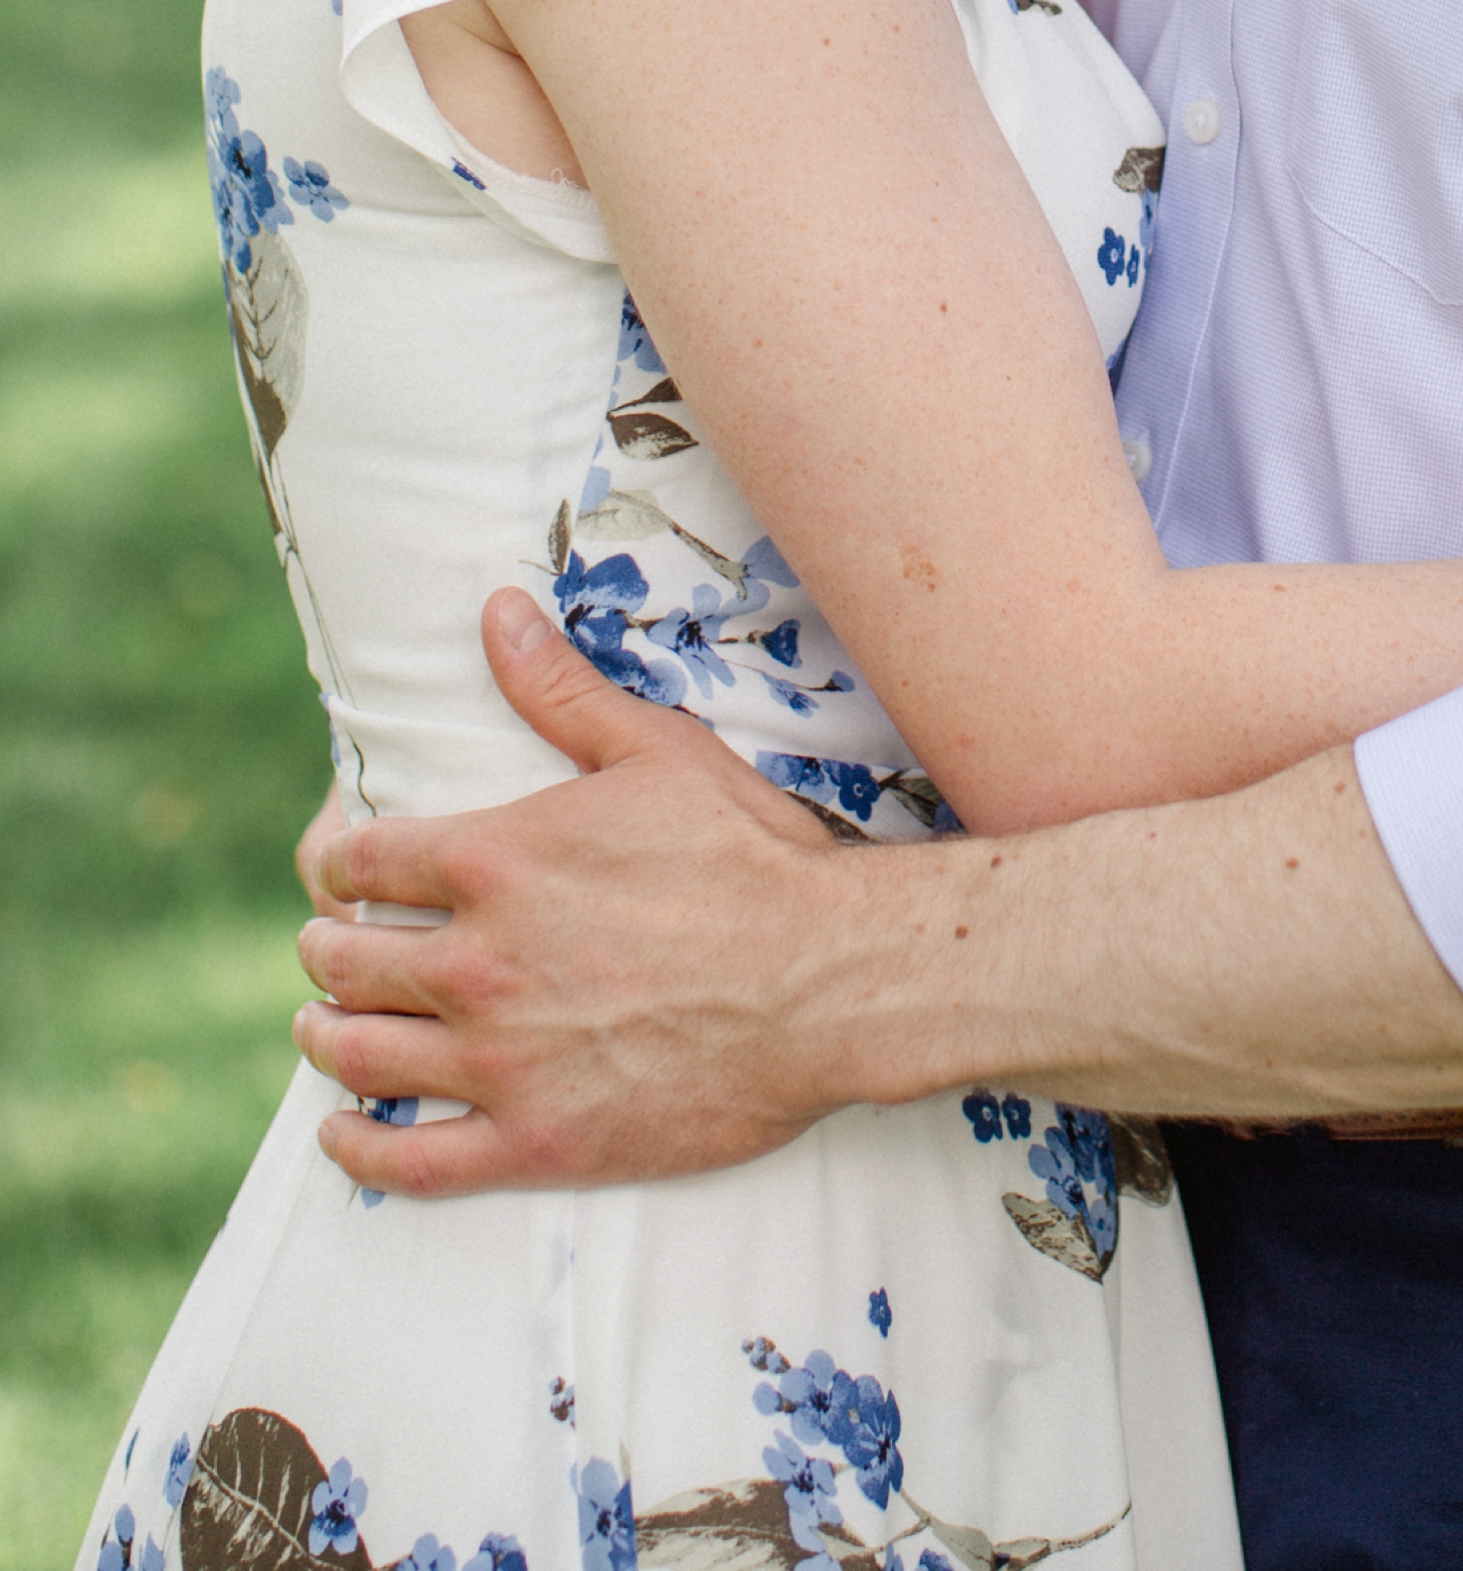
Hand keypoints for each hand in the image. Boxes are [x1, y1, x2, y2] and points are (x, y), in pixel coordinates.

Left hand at [292, 590, 942, 1197]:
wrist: (827, 981)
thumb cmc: (751, 856)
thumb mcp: (658, 751)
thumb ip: (560, 689)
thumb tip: (493, 612)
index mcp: (493, 859)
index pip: (359, 862)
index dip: (338, 864)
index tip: (343, 872)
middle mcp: (474, 960)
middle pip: (345, 960)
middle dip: (328, 950)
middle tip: (334, 951)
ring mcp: (497, 1059)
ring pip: (358, 1056)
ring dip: (327, 1037)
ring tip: (325, 1027)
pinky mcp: (531, 1141)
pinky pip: (405, 1160)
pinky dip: (356, 1146)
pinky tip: (343, 1131)